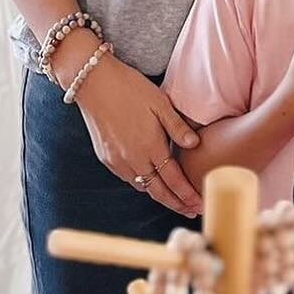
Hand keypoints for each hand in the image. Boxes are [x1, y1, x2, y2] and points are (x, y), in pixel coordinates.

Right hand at [73, 53, 203, 217]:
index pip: (174, 180)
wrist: (93, 82)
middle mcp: (133, 159)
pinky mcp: (106, 157)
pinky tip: (150, 179)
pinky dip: (142, 182)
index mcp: (150, 146)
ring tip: (174, 198)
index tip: (199, 205)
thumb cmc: (129, 88)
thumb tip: (195, 145)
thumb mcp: (160, 102)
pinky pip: (128, 177)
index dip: (188, 195)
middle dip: (176, 204)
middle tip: (191, 211)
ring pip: (142, 186)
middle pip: (158, 192)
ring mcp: (117, 160)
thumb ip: (177, 127)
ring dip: (159, 194)